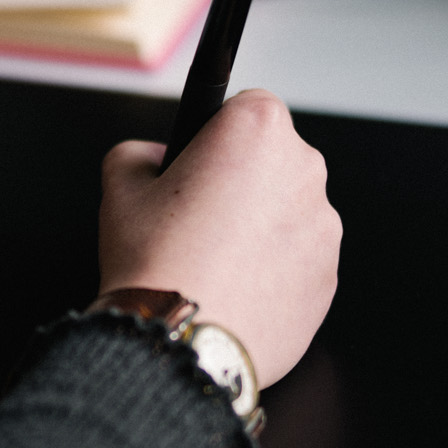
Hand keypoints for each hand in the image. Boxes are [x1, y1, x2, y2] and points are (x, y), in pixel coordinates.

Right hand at [97, 89, 339, 385]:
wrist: (182, 341)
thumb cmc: (156, 261)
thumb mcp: (119, 187)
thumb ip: (137, 154)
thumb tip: (152, 159)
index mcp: (258, 131)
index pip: (248, 106)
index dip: (216, 135)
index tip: (195, 164)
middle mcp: (303, 170)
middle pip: (273, 160)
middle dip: (242, 180)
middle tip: (196, 218)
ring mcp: (323, 227)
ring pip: (287, 212)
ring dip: (259, 226)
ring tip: (212, 262)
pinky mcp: (328, 276)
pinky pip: (297, 259)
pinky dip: (272, 269)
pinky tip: (233, 290)